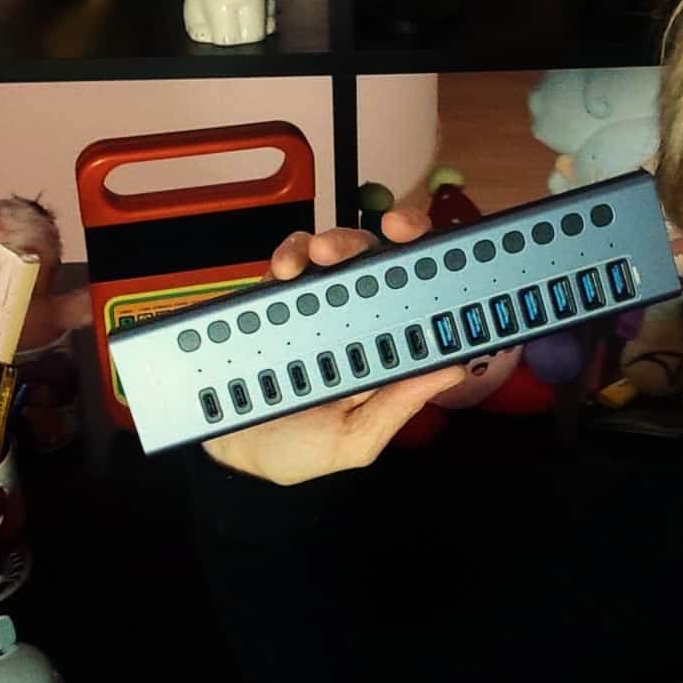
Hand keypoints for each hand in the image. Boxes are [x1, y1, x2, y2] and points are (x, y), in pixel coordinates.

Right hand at [201, 208, 468, 485]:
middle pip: (389, 261)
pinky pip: (290, 260)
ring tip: (323, 254)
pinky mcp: (277, 295)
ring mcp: (317, 302)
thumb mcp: (355, 440)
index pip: (425, 299)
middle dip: (399, 235)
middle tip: (394, 231)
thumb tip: (453, 369)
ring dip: (339, 241)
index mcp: (388, 348)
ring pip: (341, 251)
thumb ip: (398, 407)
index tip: (453, 253)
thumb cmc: (300, 447)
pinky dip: (290, 254)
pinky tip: (286, 269)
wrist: (229, 451)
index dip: (445, 268)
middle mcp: (359, 318)